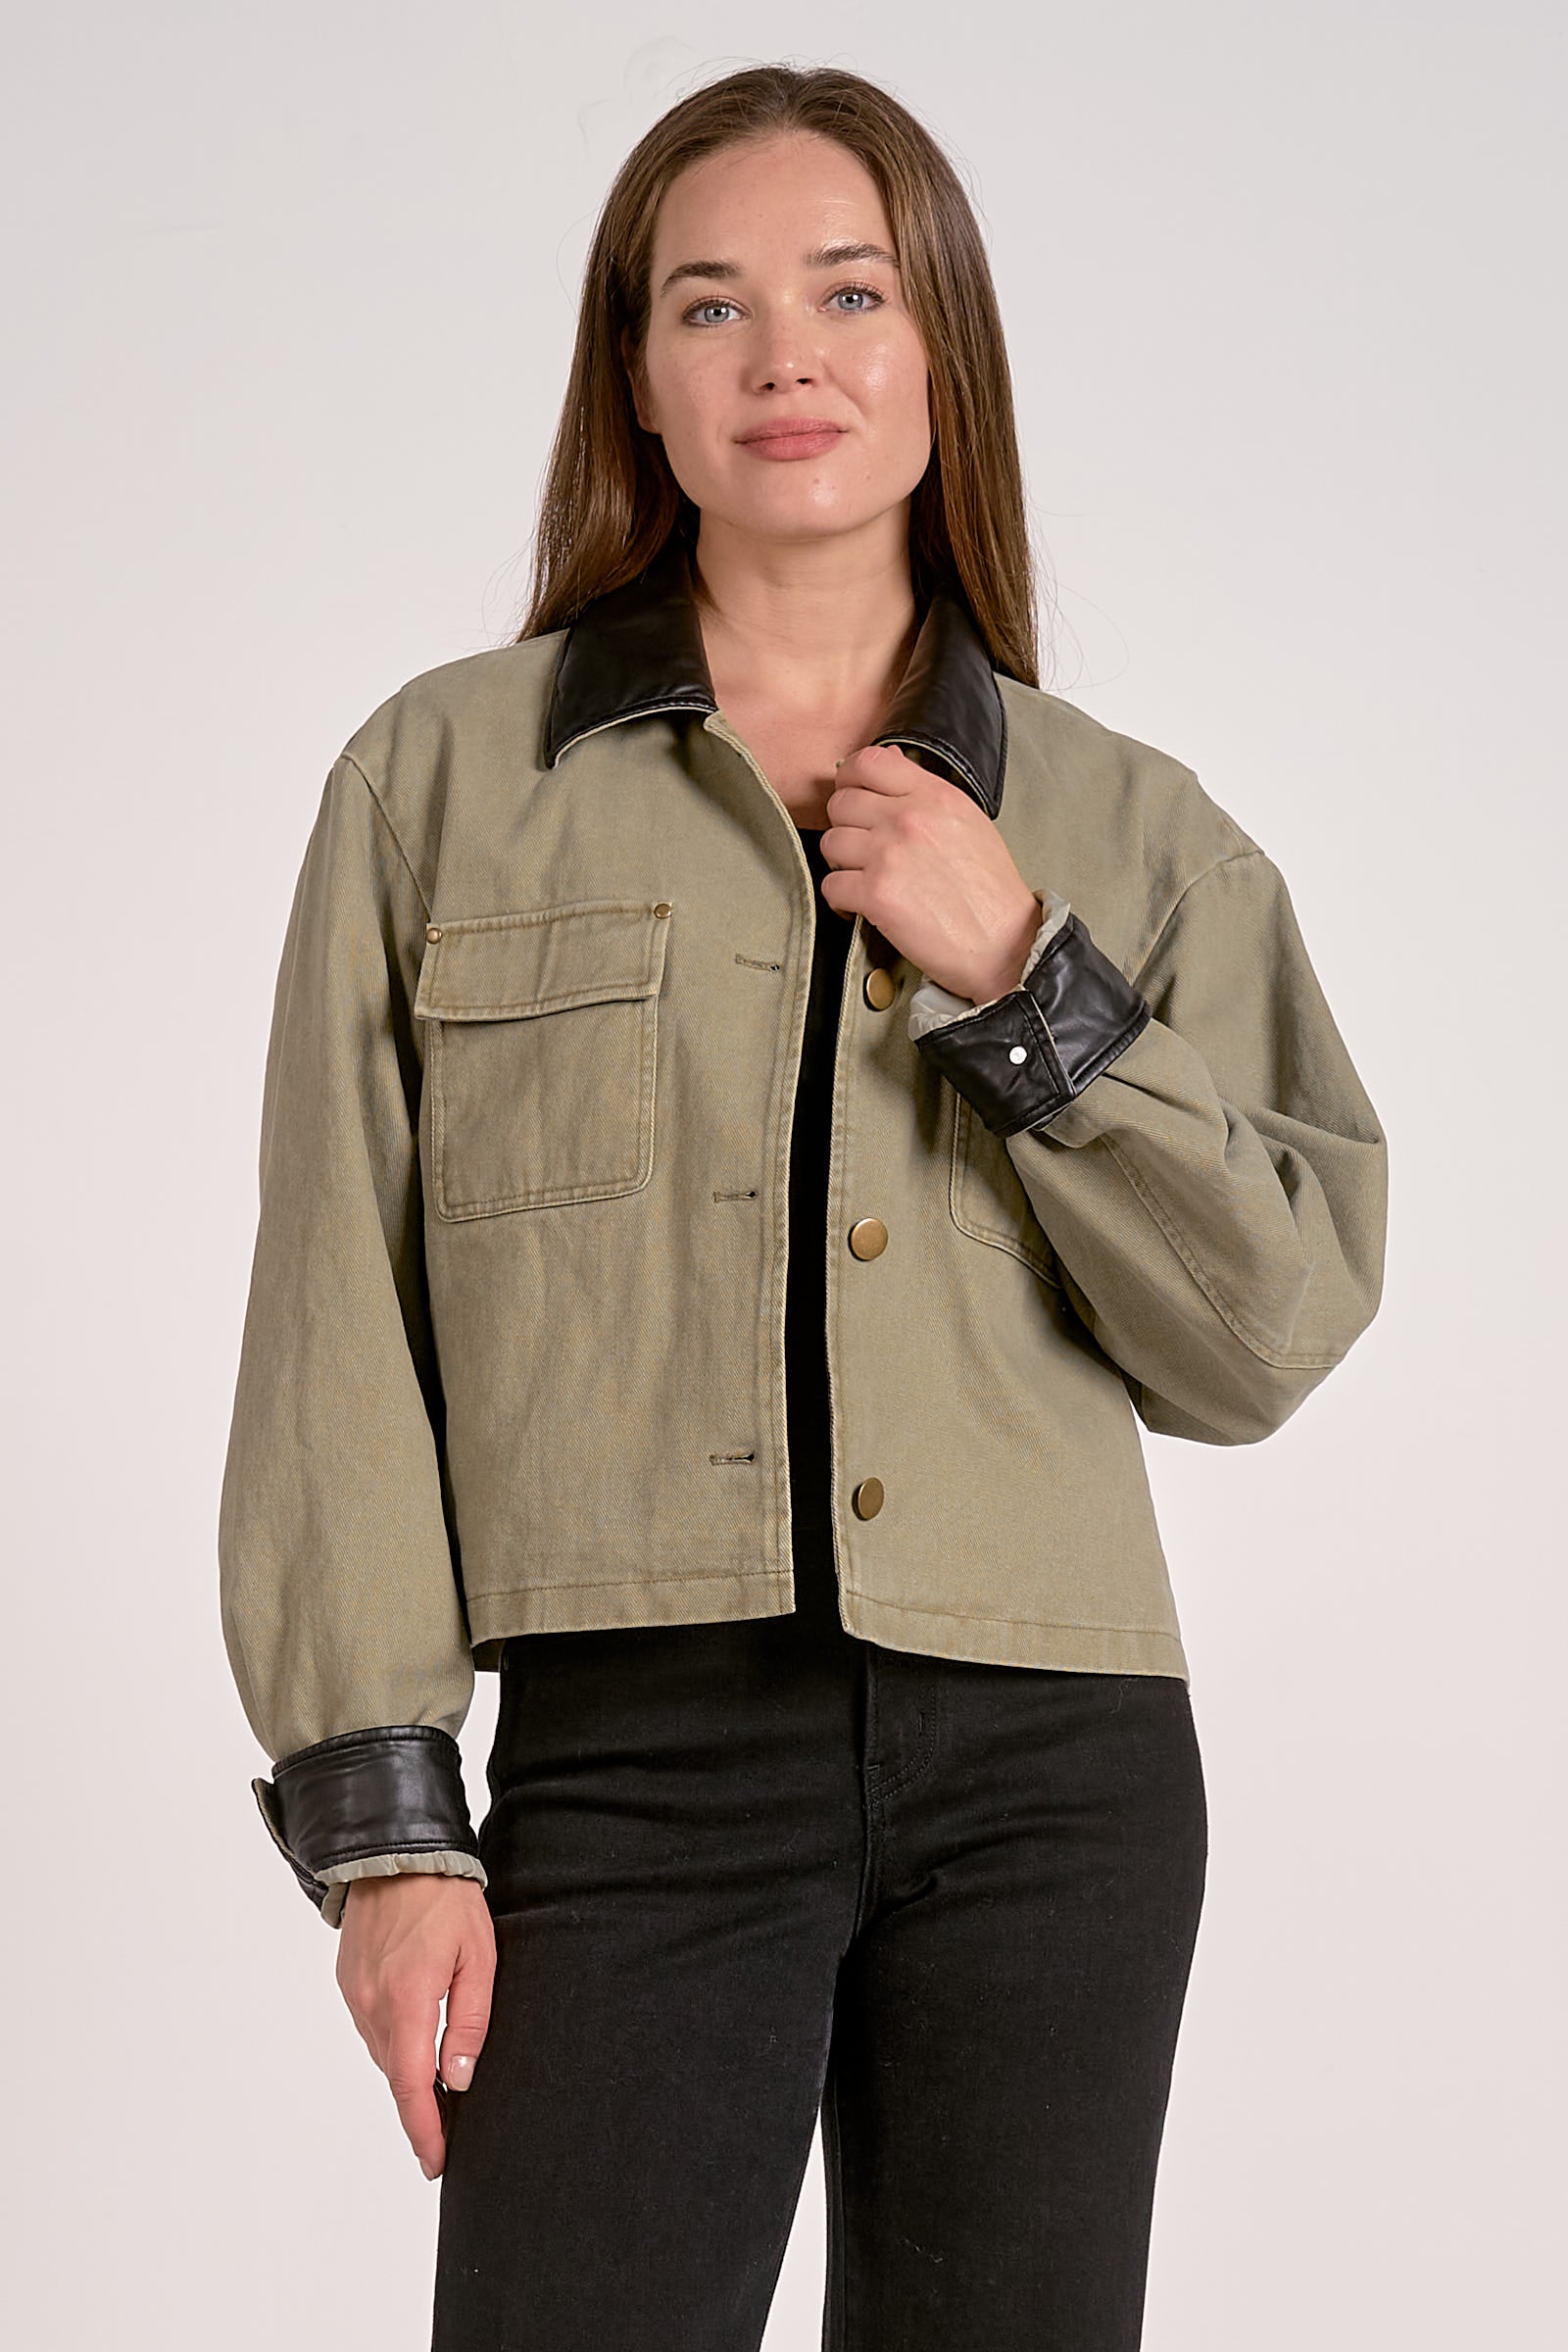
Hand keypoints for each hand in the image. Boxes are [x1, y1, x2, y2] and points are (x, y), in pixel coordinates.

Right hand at [335, 1873, 495, 2180]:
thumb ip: (470, 2021)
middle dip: (420, 2106)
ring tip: (439, 2086)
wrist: (397, 1852)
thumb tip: (457, 2078)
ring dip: (408, 2072)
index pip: (410, 2085)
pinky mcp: (348, 1982)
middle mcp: (371, 2002)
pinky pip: (373, 2027)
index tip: (436, 2162)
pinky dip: (395, 2042)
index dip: (423, 2129)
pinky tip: (418, 2036)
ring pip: (384, 2053)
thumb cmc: (447, 1898)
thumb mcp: (478, 1956)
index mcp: (407, 1998)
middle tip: (451, 2128)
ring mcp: (354, 1993)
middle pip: (396, 2074)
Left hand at [820, 744, 1044, 1001]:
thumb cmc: (990, 890)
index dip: (849, 778)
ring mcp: (889, 855)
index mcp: (934, 796)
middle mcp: (908, 819)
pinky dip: (840, 899)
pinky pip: (831, 885)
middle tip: (860, 848)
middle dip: (845, 826)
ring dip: (841, 863)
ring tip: (863, 877)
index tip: (850, 793)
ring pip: (831, 843)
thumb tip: (889, 760)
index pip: (869, 762)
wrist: (1004, 943)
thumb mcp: (968, 822)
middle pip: (841, 803)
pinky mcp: (876, 895)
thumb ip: (924, 791)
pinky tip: (859, 904)